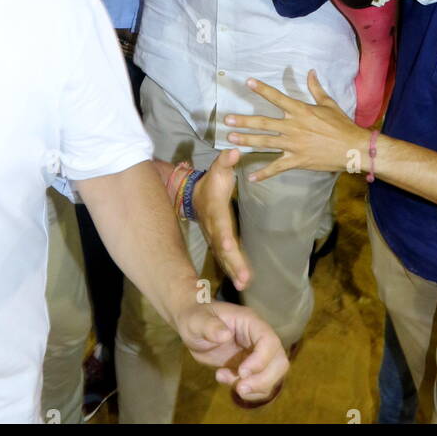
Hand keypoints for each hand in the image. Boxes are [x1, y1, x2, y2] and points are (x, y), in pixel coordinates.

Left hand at [174, 298, 288, 402]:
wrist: (193, 327)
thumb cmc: (195, 318)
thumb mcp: (197, 320)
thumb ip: (209, 326)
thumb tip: (225, 335)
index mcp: (250, 322)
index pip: (269, 341)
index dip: (261, 360)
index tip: (241, 372)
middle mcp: (258, 338)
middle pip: (279, 361)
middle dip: (264, 380)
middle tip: (240, 388)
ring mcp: (256, 354)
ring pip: (274, 376)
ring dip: (255, 388)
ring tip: (227, 381)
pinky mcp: (250, 368)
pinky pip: (261, 384)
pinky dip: (247, 391)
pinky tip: (223, 378)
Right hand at [193, 149, 251, 290]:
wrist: (193, 196)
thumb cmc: (211, 182)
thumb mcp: (218, 169)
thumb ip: (226, 161)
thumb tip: (235, 151)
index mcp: (215, 212)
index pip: (220, 225)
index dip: (224, 236)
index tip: (229, 248)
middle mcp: (214, 228)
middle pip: (223, 248)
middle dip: (232, 262)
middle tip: (242, 278)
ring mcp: (215, 238)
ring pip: (224, 257)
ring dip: (234, 270)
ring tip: (243, 284)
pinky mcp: (219, 244)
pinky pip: (226, 259)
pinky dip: (233, 270)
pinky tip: (243, 283)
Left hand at [225, 71, 358, 180]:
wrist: (353, 148)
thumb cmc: (342, 125)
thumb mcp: (329, 103)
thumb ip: (316, 88)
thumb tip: (311, 71)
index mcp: (300, 111)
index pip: (277, 97)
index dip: (262, 89)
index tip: (247, 82)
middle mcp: (293, 127)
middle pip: (264, 123)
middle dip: (245, 121)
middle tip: (228, 120)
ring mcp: (293, 145)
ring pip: (266, 143)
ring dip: (247, 141)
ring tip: (231, 140)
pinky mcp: (297, 161)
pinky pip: (277, 167)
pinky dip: (264, 173)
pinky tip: (251, 177)